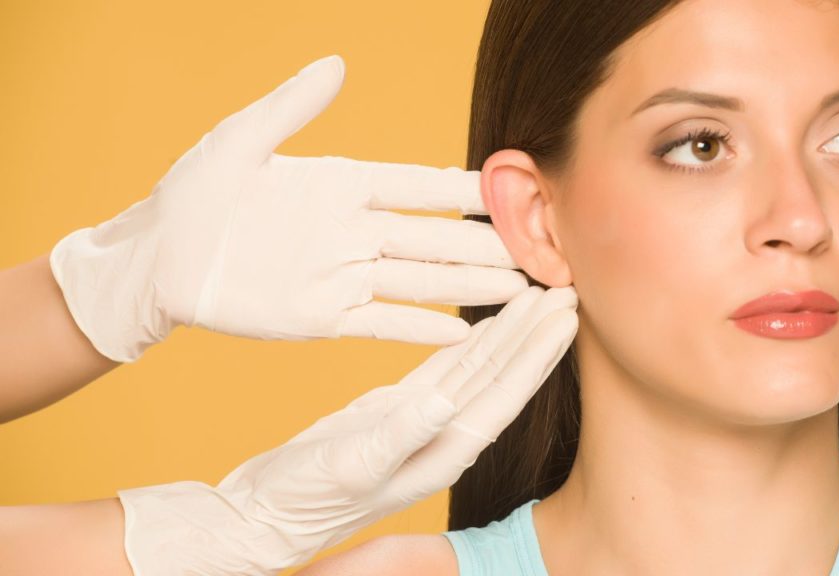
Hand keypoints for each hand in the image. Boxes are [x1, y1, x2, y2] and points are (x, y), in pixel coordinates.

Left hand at [49, 55, 525, 362]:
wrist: (155, 260)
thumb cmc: (193, 193)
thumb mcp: (241, 140)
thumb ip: (292, 106)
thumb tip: (338, 63)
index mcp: (341, 185)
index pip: (417, 188)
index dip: (463, 192)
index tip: (511, 192)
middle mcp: (352, 231)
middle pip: (432, 239)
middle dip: (486, 246)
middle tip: (538, 253)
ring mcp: (341, 277)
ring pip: (419, 282)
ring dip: (468, 288)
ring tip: (518, 292)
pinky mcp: (321, 317)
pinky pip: (380, 324)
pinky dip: (419, 330)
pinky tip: (460, 333)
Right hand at [117, 285, 578, 574]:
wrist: (267, 511)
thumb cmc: (306, 497)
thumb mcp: (353, 465)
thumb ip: (399, 433)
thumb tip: (442, 399)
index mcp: (444, 450)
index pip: (505, 395)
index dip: (538, 356)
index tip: (567, 315)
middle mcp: (445, 435)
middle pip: (502, 376)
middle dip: (535, 334)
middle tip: (568, 288)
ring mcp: (424, 421)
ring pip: (478, 368)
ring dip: (509, 333)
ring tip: (537, 295)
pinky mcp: (399, 409)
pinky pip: (446, 369)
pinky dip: (469, 344)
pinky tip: (486, 323)